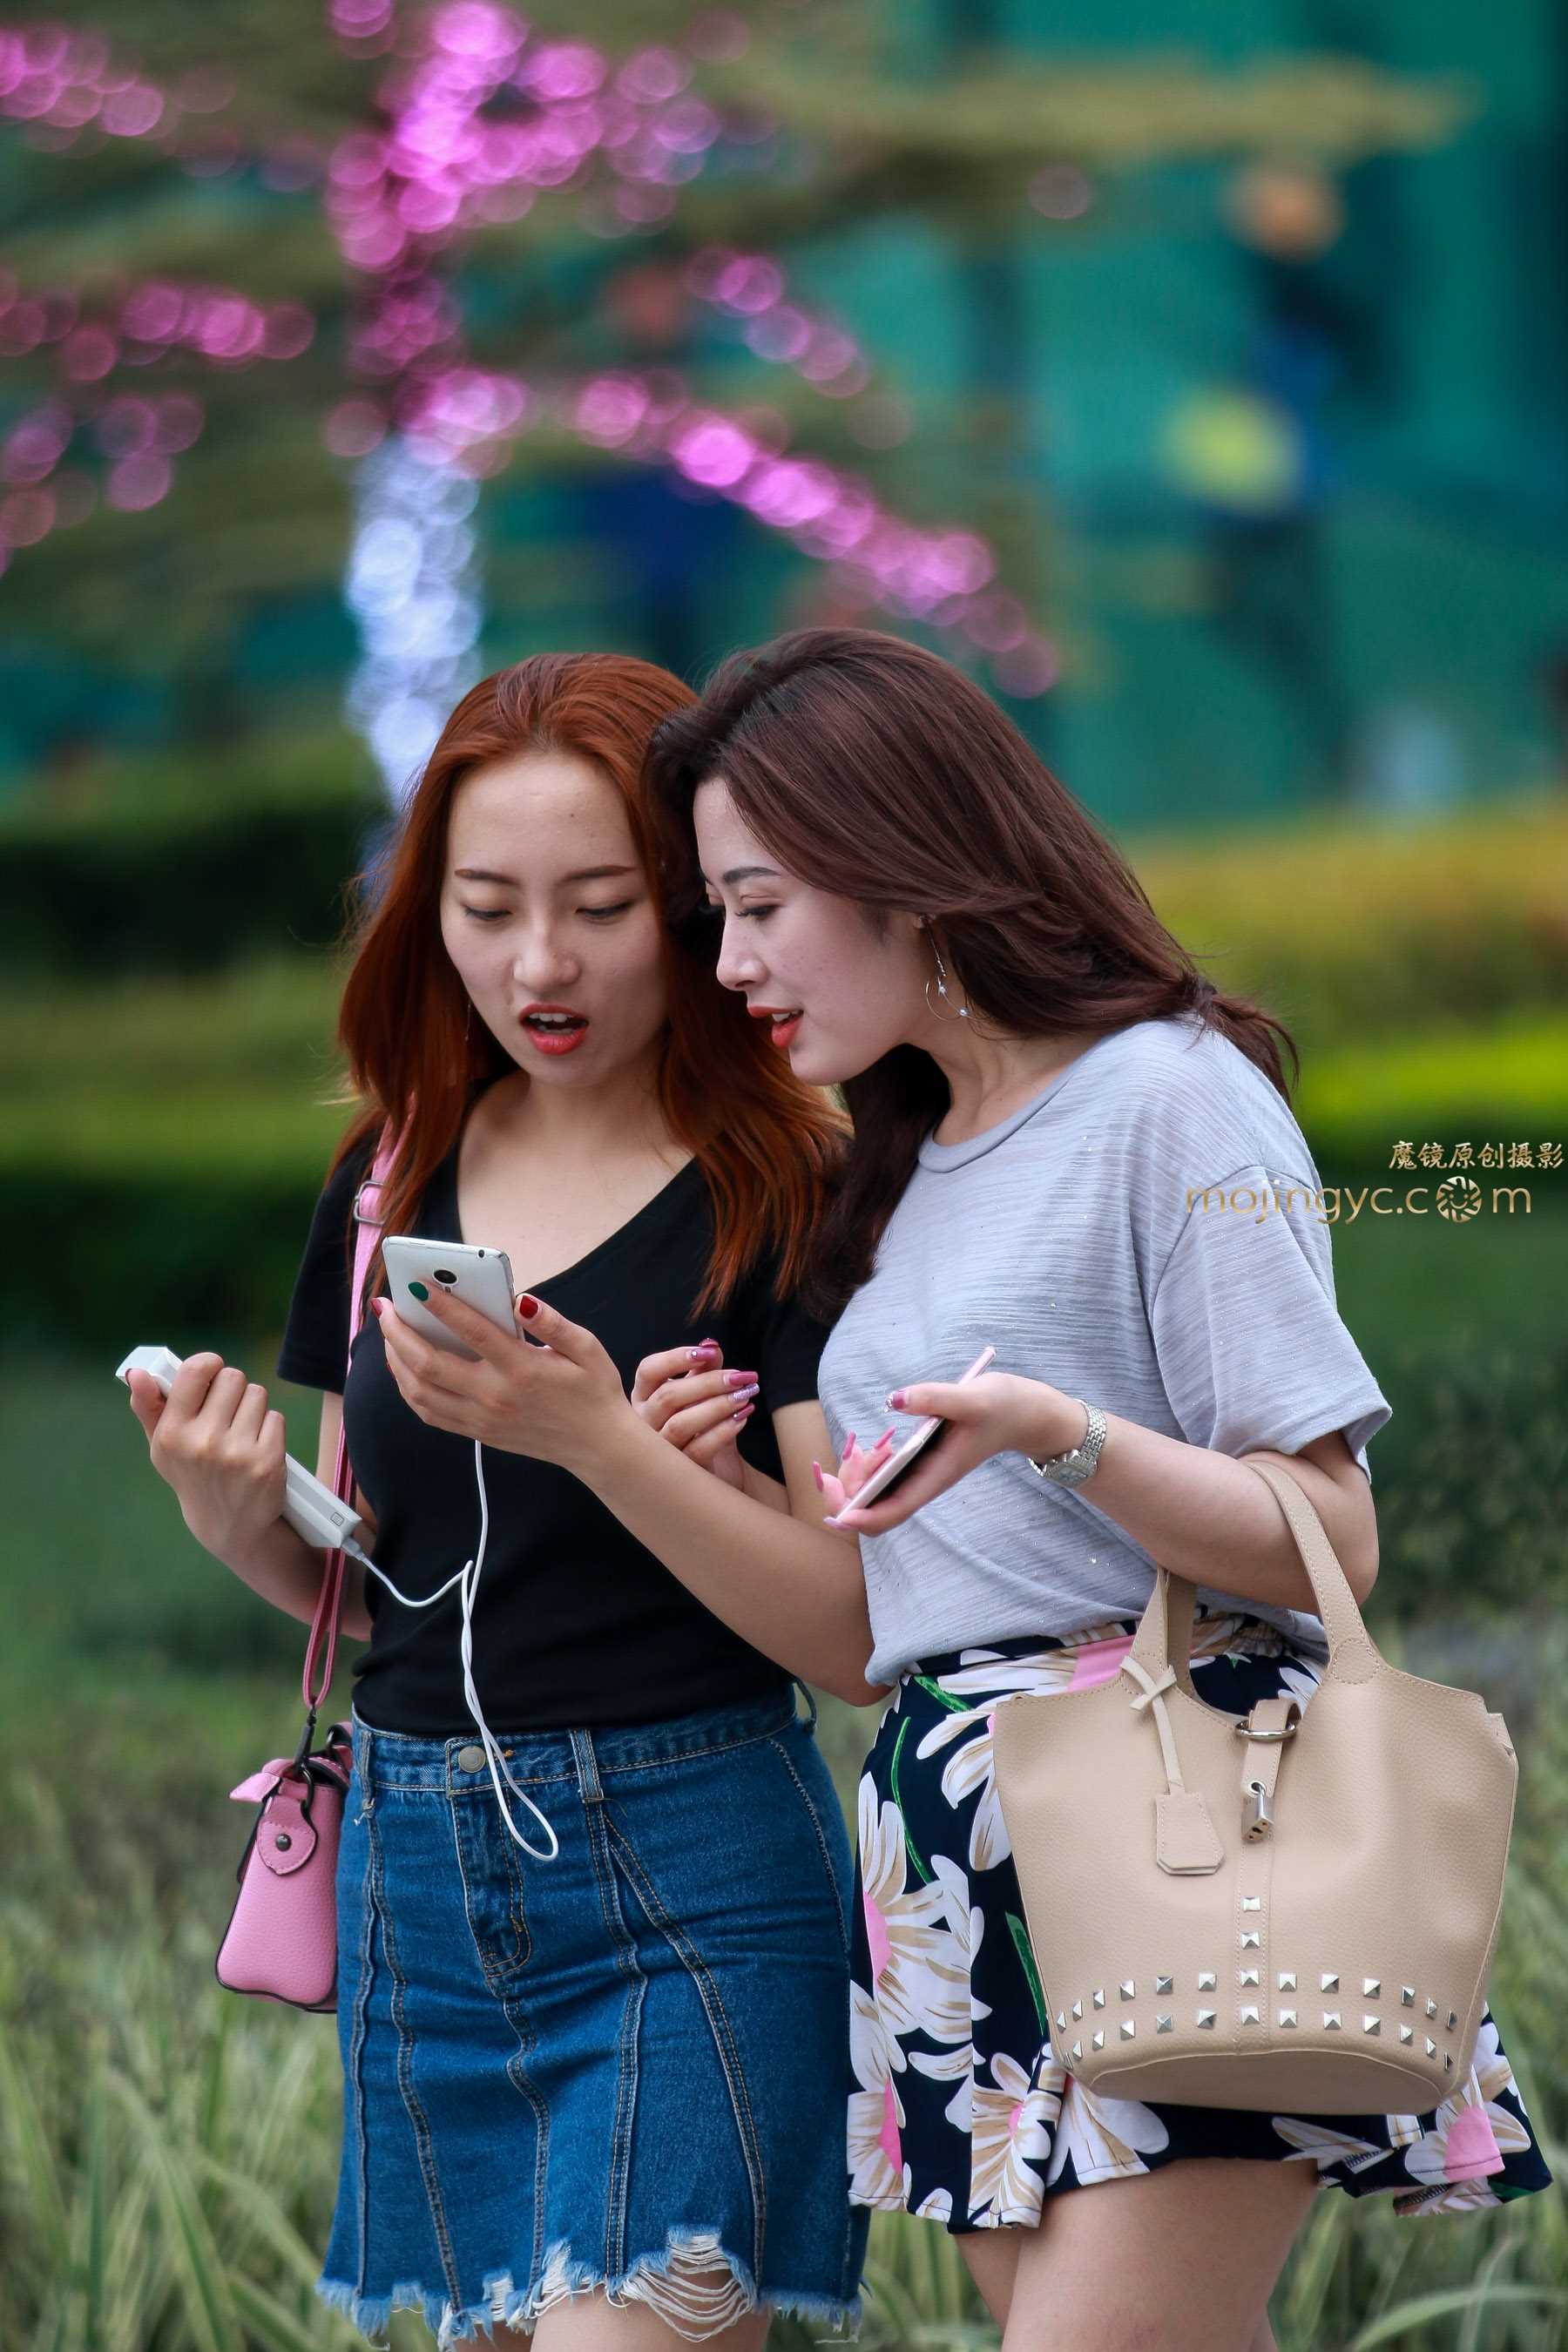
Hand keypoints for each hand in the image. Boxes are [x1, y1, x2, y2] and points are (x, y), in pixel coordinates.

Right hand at [125, 1352, 287, 1560]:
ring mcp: (237, 1453)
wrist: (228, 1525)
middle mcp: (203, 1443)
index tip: (212, 1371)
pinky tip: (257, 1447)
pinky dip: (269, 1427)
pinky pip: (275, 1417)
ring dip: (252, 1407)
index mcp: (172, 1434)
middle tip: (227, 1411)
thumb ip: (149, 1407)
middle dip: (232, 1389)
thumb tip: (136, 1373)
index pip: (195, 1371)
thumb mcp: (163, 1447)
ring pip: (257, 1393)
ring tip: (241, 1431)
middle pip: (232, 1377)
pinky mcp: (267, 1462)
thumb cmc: (193, 1473)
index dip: (209, 1363)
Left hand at [373, 1284, 628, 1472]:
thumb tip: (521, 1300)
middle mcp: (494, 1396)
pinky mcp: (478, 1433)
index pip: (472, 1331)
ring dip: (396, 1361)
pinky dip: (408, 1389)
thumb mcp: (586, 1348)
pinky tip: (404, 1368)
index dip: (441, 1305)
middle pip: (429, 1364)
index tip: (416, 1284)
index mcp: (521, 1369)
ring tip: (389, 1334)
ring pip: (420, 1392)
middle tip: (385, 1307)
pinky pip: (429, 1413)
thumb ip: (552, 1322)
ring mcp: (481, 1418)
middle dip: (398, 1332)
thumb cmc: (592, 1390)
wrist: (597, 1446)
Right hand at [631, 1338, 759, 1490]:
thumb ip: (704, 1369)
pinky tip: (742, 1418)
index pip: (648, 1370)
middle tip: (742, 1377)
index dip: (676, 1358)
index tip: (710, 1353)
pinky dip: (722, 1432)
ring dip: (717, 1406)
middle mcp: (642, 1424)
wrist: (713, 1474)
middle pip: (668, 1396)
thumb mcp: (702, 1396)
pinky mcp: (676, 1473)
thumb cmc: (701, 1428)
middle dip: (708, 1382)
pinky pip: (697, 1449)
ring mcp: (656, 1451)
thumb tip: (711, 1344)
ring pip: (680, 1424)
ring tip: (745, 1397)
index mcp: (644, 1398)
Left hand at [821, 1372, 1077, 1536]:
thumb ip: (933, 1397)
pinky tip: (872, 1445)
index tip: (838, 1509)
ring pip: (874, 1496)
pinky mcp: (918, 1464)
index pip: (892, 1512)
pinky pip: (881, 1479)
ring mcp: (920, 1476)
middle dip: (848, 1493)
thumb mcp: (971, 1396)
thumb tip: (893, 1399)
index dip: (860, 1517)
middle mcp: (924, 1484)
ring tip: (862, 1447)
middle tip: (852, 1455)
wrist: (1024, 1412)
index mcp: (935, 1477)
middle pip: (873, 1512)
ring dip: (855, 1478)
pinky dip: (867, 1467)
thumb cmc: (1002, 1407)